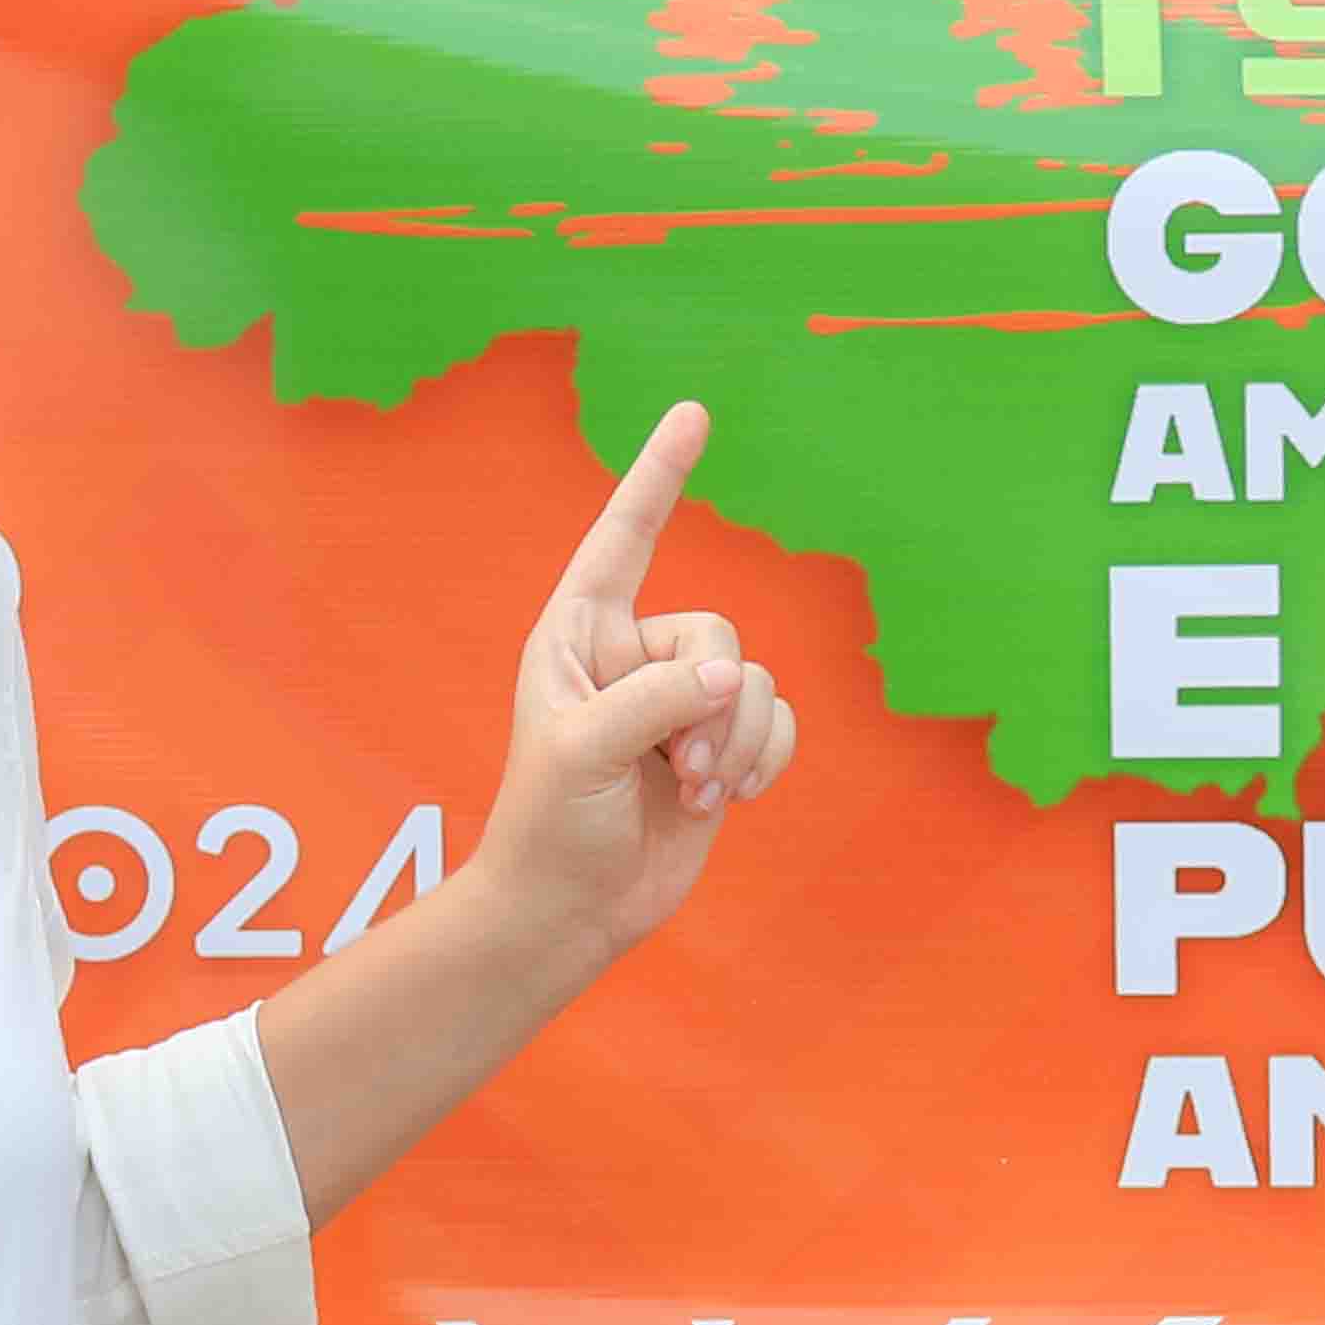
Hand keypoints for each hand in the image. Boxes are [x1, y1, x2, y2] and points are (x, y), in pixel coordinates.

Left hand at [461, 401, 796, 978]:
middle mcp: (631, 656)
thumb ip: (656, 701)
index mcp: (578, 634)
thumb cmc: (548, 825)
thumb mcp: (582, 751)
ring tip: (691, 791)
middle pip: (715, 631)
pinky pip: (776, 721)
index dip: (658, 475)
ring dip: (734, 742)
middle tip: (672, 767)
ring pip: (752, 682)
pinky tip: (729, 797)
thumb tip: (733, 680)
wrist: (570, 912)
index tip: (693, 412)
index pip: (624, 538)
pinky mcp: (717, 747)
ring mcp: (679, 704)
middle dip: (708, 704)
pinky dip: (764, 757)